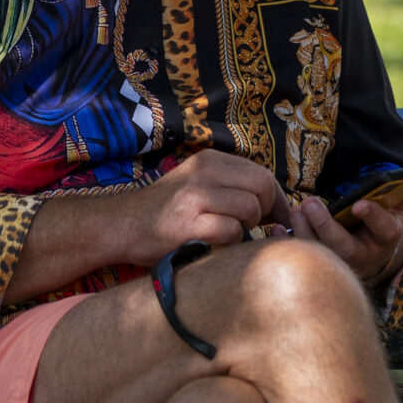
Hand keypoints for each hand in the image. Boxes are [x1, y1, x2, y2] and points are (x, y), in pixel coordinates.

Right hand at [127, 149, 283, 264]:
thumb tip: (277, 203)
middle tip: (259, 226)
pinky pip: (232, 230)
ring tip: (229, 232)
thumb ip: (231, 185)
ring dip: (248, 227)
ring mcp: (195, 196)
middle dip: (268, 210)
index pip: (261, 173)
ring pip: (250, 208)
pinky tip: (215, 242)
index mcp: (209, 160)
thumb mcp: (198, 183)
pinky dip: (231, 241)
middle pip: (262, 186)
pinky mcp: (189, 223)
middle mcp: (203, 172)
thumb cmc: (167, 210)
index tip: (278, 215)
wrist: (123, 225)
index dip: (277, 197)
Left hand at [287, 192, 402, 289]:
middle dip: (326, 226)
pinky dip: (286, 244)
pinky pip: (302, 259)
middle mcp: (364, 255)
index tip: (358, 203)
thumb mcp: (397, 208)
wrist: (372, 253)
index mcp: (386, 236)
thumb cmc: (381, 223)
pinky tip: (275, 229)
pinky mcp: (321, 266)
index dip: (372, 216)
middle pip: (345, 247)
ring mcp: (341, 265)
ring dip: (305, 232)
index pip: (384, 228)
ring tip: (295, 210)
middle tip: (309, 203)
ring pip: (322, 254)